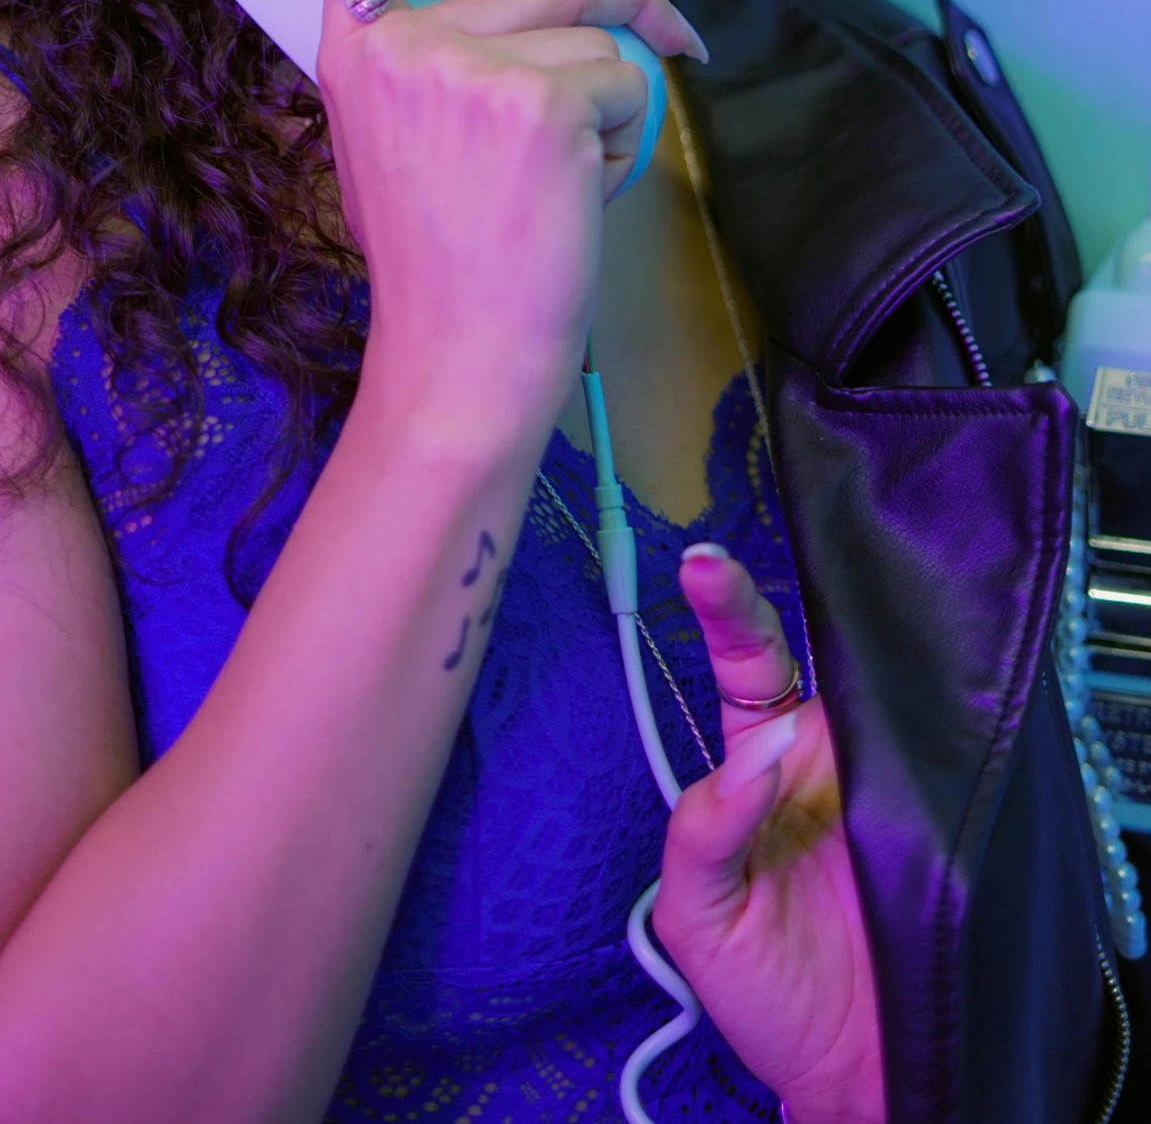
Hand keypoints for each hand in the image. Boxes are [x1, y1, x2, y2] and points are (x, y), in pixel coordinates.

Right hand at [318, 0, 703, 453]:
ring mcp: (473, 68)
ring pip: (598, 42)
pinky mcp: (545, 103)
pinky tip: (580, 199)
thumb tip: (512, 20)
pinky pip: (629, 86)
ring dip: (611, 111)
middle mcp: (403, 43)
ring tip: (563, 188)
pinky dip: (627, 144)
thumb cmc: (436, 271)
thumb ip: (428, 69)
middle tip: (672, 35)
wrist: (457, 359)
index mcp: (354, 49)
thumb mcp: (387, 146)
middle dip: (629, 0)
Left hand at [653, 549, 884, 1123]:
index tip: (703, 562)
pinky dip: (928, 731)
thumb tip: (748, 760)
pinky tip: (911, 716)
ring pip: (878, 695)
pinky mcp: (935, 819)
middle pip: (819, 656)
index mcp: (759, 764)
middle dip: (806, 600)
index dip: (726, 609)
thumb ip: (701, 834)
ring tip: (850, 627)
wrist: (852, 1073)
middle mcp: (822, 756)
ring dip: (868, 662)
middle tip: (786, 558)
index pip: (741, 667)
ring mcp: (881, 782)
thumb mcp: (695, 918)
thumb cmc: (765, 991)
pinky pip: (933, 760)